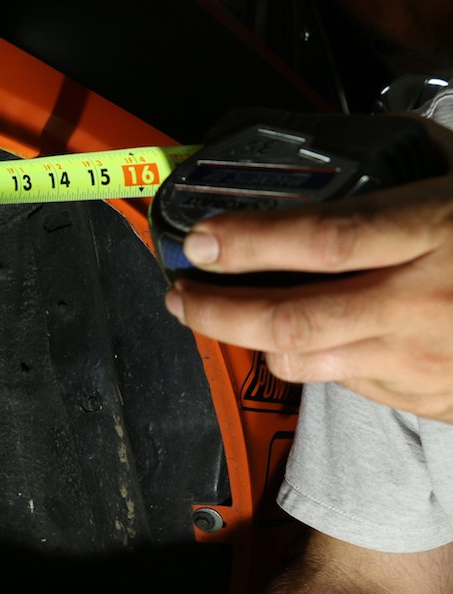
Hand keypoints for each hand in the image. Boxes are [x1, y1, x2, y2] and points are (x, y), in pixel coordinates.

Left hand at [164, 128, 452, 421]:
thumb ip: (404, 188)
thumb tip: (325, 179)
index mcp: (435, 233)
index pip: (321, 240)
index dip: (246, 242)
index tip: (199, 239)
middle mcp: (423, 305)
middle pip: (289, 319)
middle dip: (215, 312)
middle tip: (181, 298)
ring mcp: (426, 361)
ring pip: (306, 362)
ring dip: (259, 341)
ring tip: (236, 318)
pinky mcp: (432, 399)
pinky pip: (349, 385)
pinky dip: (321, 362)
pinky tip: (321, 340)